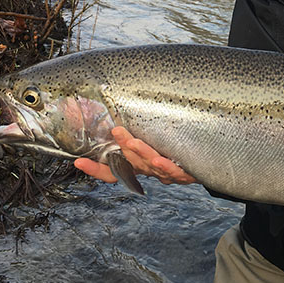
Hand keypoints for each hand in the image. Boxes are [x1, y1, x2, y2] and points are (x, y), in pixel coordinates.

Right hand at [74, 126, 195, 184]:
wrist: (204, 165)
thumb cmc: (172, 151)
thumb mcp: (152, 141)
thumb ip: (136, 132)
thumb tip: (119, 109)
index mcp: (137, 166)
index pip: (111, 171)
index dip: (95, 169)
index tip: (79, 161)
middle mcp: (148, 172)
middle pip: (130, 163)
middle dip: (123, 147)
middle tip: (116, 132)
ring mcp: (163, 174)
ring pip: (148, 165)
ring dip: (139, 152)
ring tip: (131, 141)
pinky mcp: (181, 174)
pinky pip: (172, 171)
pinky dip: (163, 166)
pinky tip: (158, 159)